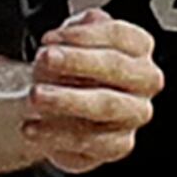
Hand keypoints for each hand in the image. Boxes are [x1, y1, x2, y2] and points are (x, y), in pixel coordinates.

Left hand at [17, 10, 160, 175]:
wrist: (54, 107)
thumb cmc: (67, 70)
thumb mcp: (69, 40)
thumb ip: (74, 31)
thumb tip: (69, 35)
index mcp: (138, 48)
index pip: (119, 35)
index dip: (82, 36)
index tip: (50, 38)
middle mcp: (143, 81)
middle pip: (116, 68)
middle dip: (77, 62)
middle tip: (45, 59)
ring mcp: (133, 115)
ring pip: (105, 106)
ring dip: (66, 100)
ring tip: (35, 95)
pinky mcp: (116, 145)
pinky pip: (89, 142)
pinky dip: (56, 134)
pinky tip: (33, 126)